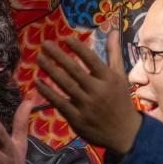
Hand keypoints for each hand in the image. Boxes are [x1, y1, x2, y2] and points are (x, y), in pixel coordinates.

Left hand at [35, 30, 141, 155]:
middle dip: (58, 56)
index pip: (92, 60)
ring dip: (50, 71)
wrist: (124, 133)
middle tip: (44, 44)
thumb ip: (113, 53)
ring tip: (39, 58)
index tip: (65, 38)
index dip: (79, 49)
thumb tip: (113, 30)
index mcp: (109, 79)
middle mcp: (97, 91)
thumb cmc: (120, 100)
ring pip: (65, 85)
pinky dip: (48, 92)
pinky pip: (59, 102)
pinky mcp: (77, 118)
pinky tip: (38, 81)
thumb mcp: (120, 76)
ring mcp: (86, 105)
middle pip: (75, 71)